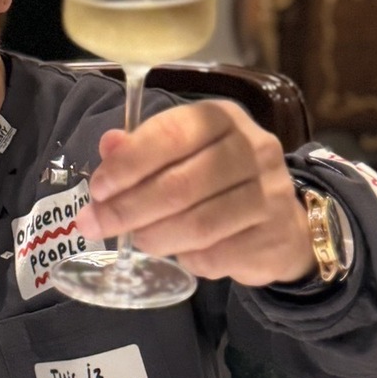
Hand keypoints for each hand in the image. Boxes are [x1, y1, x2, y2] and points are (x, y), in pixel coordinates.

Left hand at [77, 99, 314, 287]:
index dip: (128, 164)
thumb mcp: (182, 154)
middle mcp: (252, 148)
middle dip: (128, 209)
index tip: (97, 189)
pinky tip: (180, 253)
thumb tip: (109, 145)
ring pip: (197, 225)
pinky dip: (187, 259)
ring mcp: (269, 193)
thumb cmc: (218, 181)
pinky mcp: (273, 236)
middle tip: (96, 224)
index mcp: (222, 118)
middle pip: (179, 185)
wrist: (281, 222)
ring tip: (136, 240)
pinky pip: (216, 256)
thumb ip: (142, 148)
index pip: (171, 134)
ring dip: (154, 237)